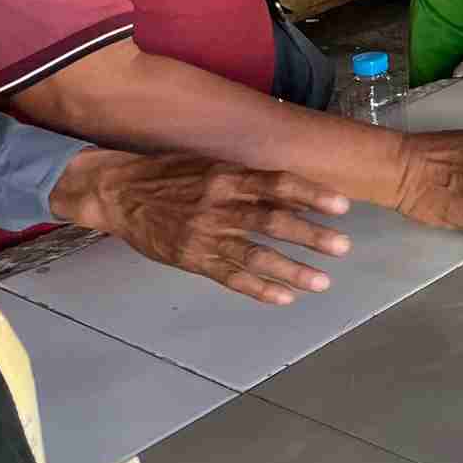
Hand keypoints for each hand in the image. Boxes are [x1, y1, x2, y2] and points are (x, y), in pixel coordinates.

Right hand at [49, 150, 351, 305]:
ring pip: (255, 255)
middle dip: (311, 236)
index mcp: (226, 175)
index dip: (311, 194)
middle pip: (273, 222)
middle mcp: (219, 205)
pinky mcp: (192, 259)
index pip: (278, 183)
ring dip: (292, 270)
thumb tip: (292, 188)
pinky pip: (230, 278)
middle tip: (344, 247)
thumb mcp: (210, 164)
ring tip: (322, 281)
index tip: (343, 205)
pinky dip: (259, 289)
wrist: (118, 193)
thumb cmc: (170, 174)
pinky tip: (285, 297)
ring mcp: (205, 235)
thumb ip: (247, 178)